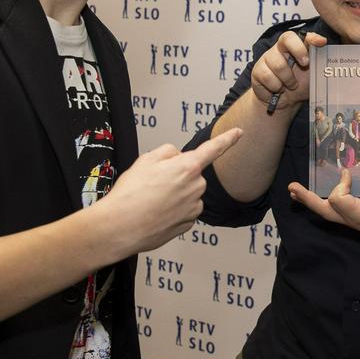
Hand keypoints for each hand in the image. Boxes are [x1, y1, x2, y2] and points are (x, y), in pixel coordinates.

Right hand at [97, 128, 242, 253]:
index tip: (239, 132)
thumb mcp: (145, 160)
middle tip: (153, 184)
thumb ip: (167, 152)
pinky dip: (173, 211)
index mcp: (187, 167)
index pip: (213, 149)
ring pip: (188, 194)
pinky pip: (185, 211)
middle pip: (192, 174)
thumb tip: (177, 157)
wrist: (120, 227)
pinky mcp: (188, 224)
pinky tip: (156, 214)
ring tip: (151, 201)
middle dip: (177, 176)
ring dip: (175, 195)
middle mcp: (196, 187)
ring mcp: (194, 207)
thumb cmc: (130, 194)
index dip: (227, 139)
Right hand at [249, 30, 326, 111]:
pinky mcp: (257, 70)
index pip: (297, 35)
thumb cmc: (301, 83)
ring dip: (287, 81)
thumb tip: (325, 44)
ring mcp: (267, 58)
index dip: (307, 39)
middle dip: (298, 54)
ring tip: (290, 86)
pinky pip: (267, 77)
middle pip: (286, 41)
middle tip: (304, 68)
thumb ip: (320, 58)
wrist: (284, 102)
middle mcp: (279, 48)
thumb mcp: (314, 72)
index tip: (319, 46)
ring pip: (278, 65)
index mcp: (295, 46)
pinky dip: (275, 88)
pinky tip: (277, 90)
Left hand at [288, 167, 359, 256]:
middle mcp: (353, 221)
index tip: (347, 172)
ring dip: (311, 202)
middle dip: (307, 199)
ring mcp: (354, 222)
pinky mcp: (357, 220)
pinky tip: (321, 197)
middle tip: (291, 188)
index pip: (338, 200)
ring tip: (296, 193)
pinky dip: (324, 203)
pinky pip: (335, 212)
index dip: (340, 184)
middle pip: (324, 211)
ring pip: (328, 213)